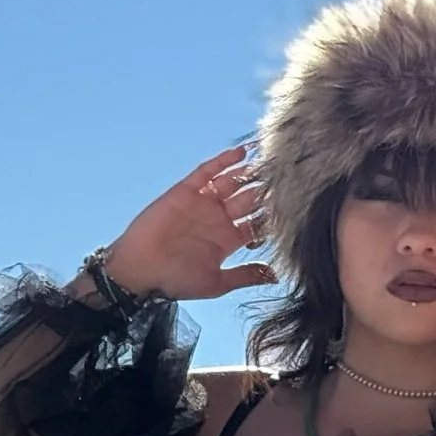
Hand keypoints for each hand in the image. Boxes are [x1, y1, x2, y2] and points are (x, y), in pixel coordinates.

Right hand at [96, 146, 277, 301]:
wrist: (139, 271)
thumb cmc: (175, 281)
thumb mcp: (217, 283)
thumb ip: (246, 274)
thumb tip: (276, 275)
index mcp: (228, 240)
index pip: (257, 223)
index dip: (274, 215)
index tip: (297, 206)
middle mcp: (218, 218)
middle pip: (249, 199)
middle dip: (266, 190)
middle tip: (288, 177)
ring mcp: (202, 203)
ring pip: (232, 182)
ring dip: (250, 172)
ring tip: (270, 159)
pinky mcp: (185, 191)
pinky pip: (206, 172)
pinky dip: (223, 162)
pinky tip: (242, 153)